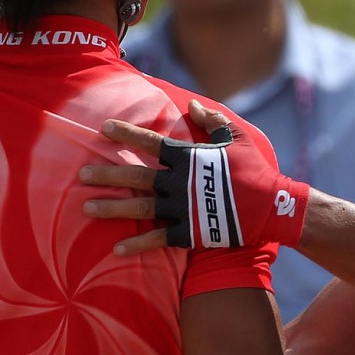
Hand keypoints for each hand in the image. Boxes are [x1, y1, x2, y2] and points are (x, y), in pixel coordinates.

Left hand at [80, 100, 309, 253]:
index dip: (127, 133)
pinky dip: (137, 244)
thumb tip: (192, 106)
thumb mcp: (236, 138)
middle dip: (107, 174)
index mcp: (189, 157)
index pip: (151, 142)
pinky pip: (158, 238)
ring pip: (140, 207)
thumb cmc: (255, 170)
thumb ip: (212, 121)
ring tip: (87, 208)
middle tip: (81, 173)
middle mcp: (180, 182)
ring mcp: (183, 208)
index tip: (103, 127)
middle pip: (136, 176)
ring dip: (112, 208)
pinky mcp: (189, 232)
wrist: (272, 207)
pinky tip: (117, 248)